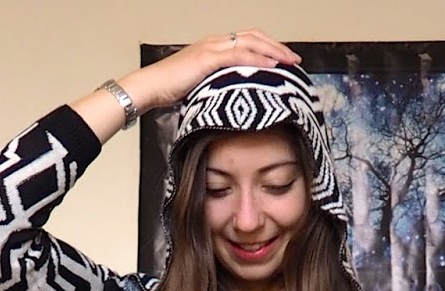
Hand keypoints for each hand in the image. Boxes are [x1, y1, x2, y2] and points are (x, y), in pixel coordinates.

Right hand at [131, 31, 301, 112]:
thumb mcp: (199, 87)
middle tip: (294, 60)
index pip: (247, 41)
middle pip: (254, 37)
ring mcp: (212, 48)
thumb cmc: (169, 90)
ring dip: (273, 51)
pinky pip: (239, 55)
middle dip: (277, 47)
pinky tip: (272, 67)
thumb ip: (216, 87)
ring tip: (289, 62)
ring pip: (250, 42)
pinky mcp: (208, 58)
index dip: (268, 48)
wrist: (150, 87)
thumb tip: (231, 100)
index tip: (283, 60)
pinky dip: (258, 60)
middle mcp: (215, 42)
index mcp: (214, 47)